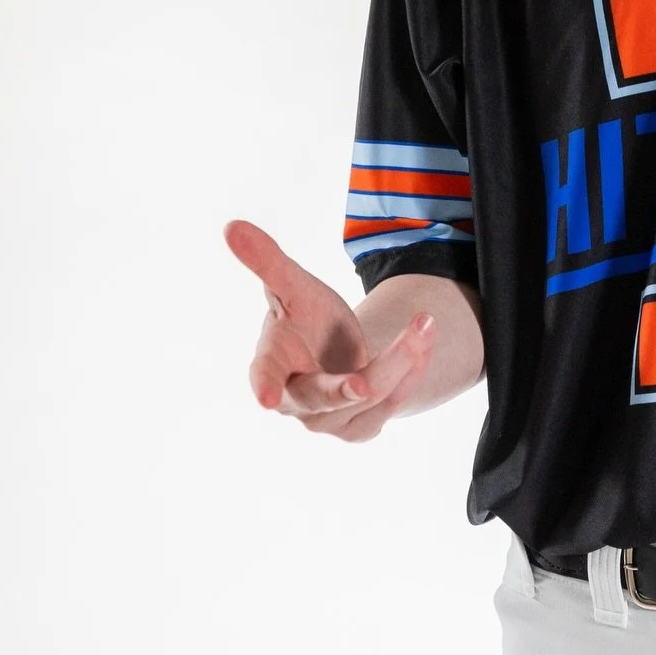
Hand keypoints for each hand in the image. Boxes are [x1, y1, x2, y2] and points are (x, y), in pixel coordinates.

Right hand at [224, 217, 435, 441]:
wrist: (338, 351)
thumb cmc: (306, 316)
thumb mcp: (293, 286)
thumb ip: (267, 261)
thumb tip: (231, 226)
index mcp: (271, 367)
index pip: (263, 378)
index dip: (264, 387)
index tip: (265, 400)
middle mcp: (297, 402)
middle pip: (326, 395)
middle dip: (349, 387)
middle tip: (366, 383)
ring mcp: (329, 422)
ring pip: (369, 398)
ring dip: (401, 360)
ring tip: (424, 322)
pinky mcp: (360, 428)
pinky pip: (391, 404)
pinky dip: (411, 372)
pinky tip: (423, 342)